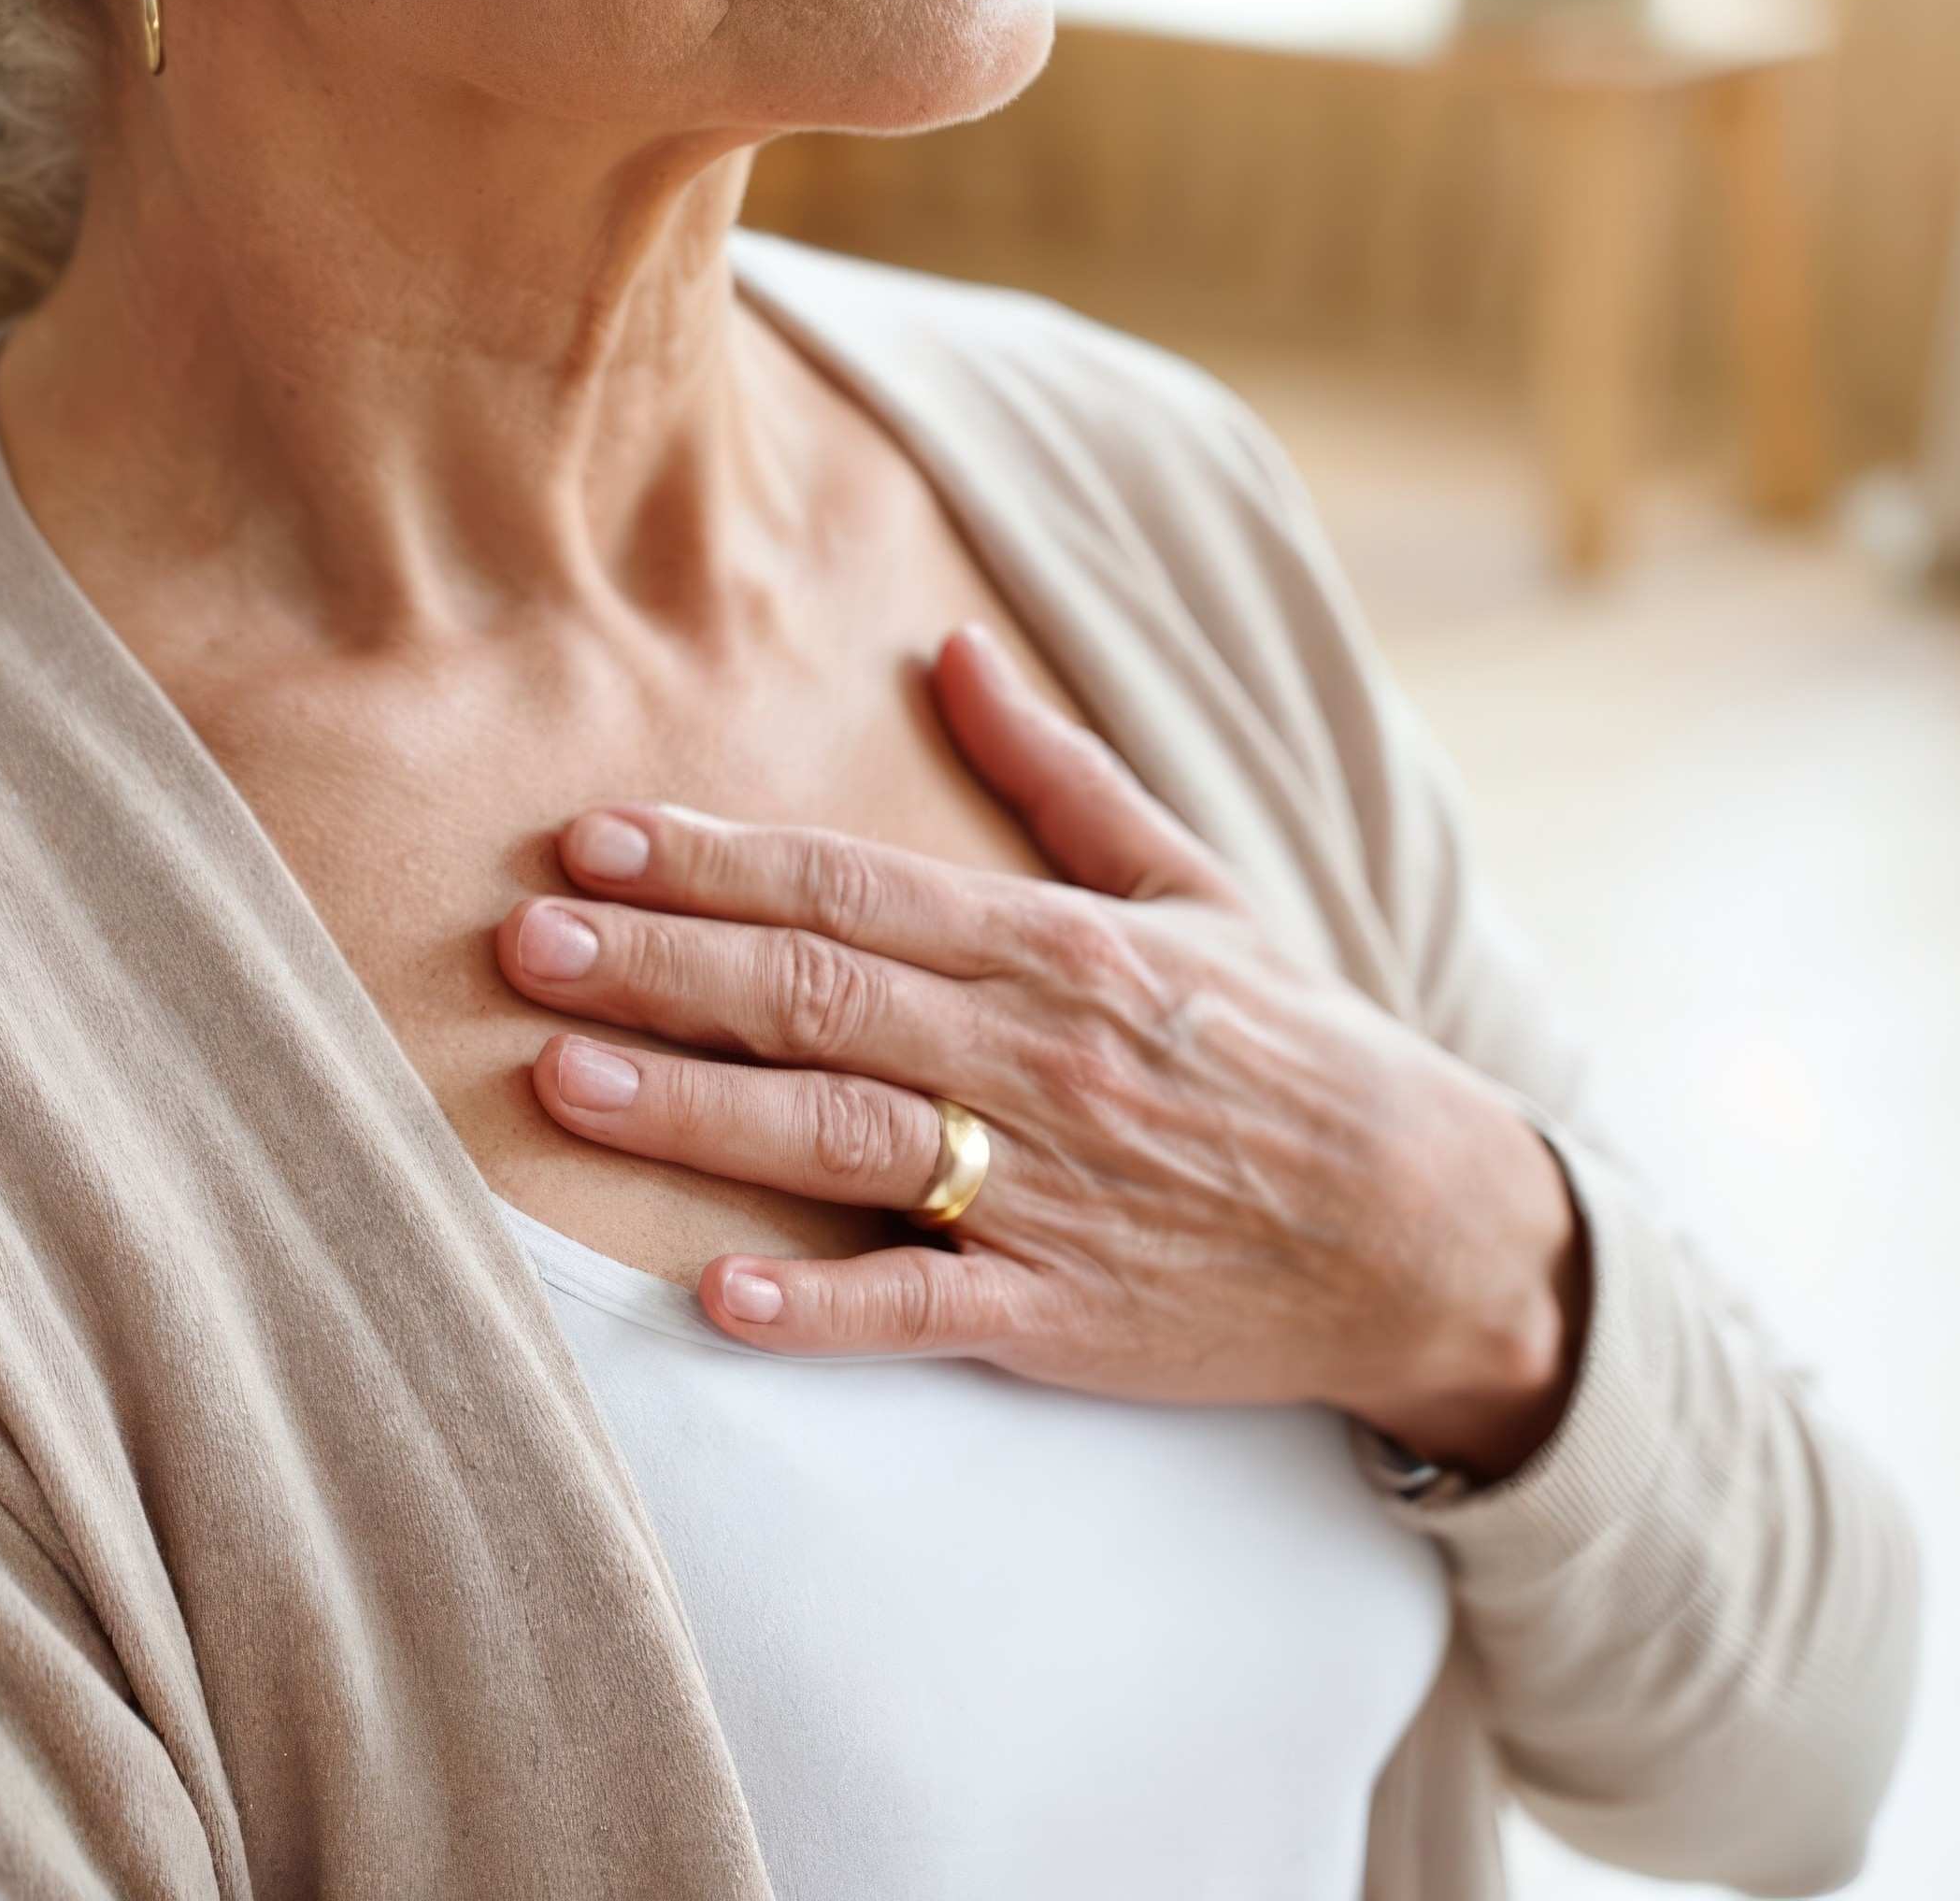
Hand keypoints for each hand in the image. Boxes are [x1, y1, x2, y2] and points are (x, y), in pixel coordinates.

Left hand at [495, 622, 1588, 1483]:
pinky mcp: (1065, 1313)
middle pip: (818, 994)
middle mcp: (1035, 1054)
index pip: (850, 885)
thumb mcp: (1192, 882)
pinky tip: (715, 1296)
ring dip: (697, 1108)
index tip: (593, 839)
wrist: (1431, 1223)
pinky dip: (824, 1312)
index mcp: (1055, 943)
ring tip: (565, 1078)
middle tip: (527, 943)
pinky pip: (926, 1312)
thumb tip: (950, 646)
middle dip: (662, 964)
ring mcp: (1047, 1188)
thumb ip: (1057, 771)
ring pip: (842, 1136)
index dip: (714, 861)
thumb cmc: (1292, 1042)